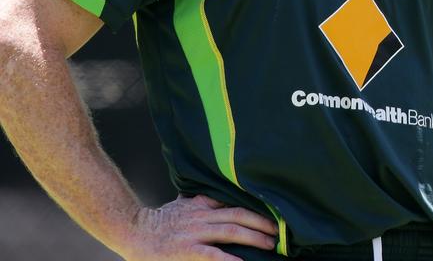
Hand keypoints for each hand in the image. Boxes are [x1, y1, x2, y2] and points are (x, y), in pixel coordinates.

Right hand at [118, 194, 278, 259]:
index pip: (234, 203)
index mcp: (202, 204)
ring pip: (231, 231)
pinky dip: (229, 259)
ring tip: (270, 244)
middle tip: (279, 231)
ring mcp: (194, 233)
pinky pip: (212, 255)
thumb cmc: (159, 220)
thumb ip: (203, 201)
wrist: (132, 230)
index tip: (273, 214)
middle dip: (262, 223)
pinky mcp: (186, 251)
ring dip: (254, 236)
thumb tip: (221, 197)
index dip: (255, 209)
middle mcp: (202, 215)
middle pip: (239, 215)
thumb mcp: (184, 204)